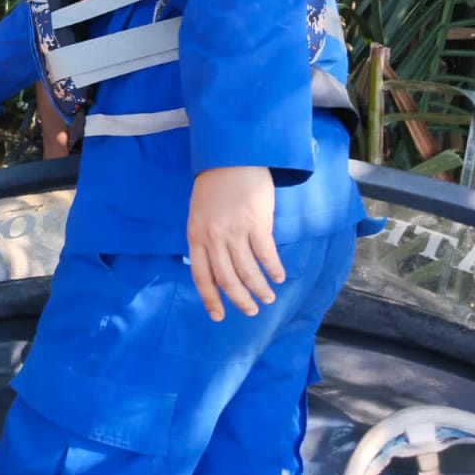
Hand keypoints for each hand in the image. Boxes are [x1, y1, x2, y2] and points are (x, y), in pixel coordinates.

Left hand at [186, 166, 284, 321]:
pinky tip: (278, 277)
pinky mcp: (257, 224)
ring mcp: (235, 231)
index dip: (210, 298)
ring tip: (268, 298)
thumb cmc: (214, 186)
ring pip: (248, 271)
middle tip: (251, 310)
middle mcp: (213, 238)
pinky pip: (266, 255)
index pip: (201, 276)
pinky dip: (273, 270)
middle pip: (227, 279)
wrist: (231, 158)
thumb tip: (215, 265)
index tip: (219, 316)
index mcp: (196, 236)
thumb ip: (205, 238)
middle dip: (240, 300)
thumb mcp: (199, 214)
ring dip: (259, 289)